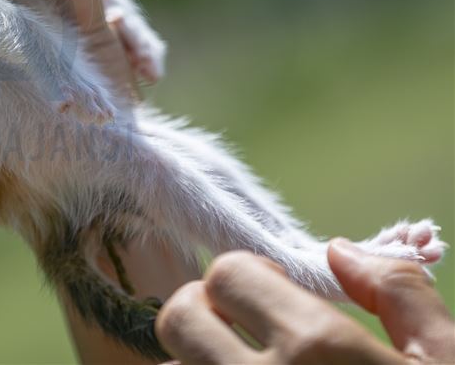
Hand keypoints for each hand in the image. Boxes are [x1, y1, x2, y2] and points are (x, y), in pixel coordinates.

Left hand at [155, 242, 454, 363]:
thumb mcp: (447, 360)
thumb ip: (398, 293)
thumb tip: (340, 251)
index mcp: (314, 347)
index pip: (226, 274)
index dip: (247, 278)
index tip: (271, 296)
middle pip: (177, 318)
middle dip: (203, 313)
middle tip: (241, 332)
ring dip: (195, 362)